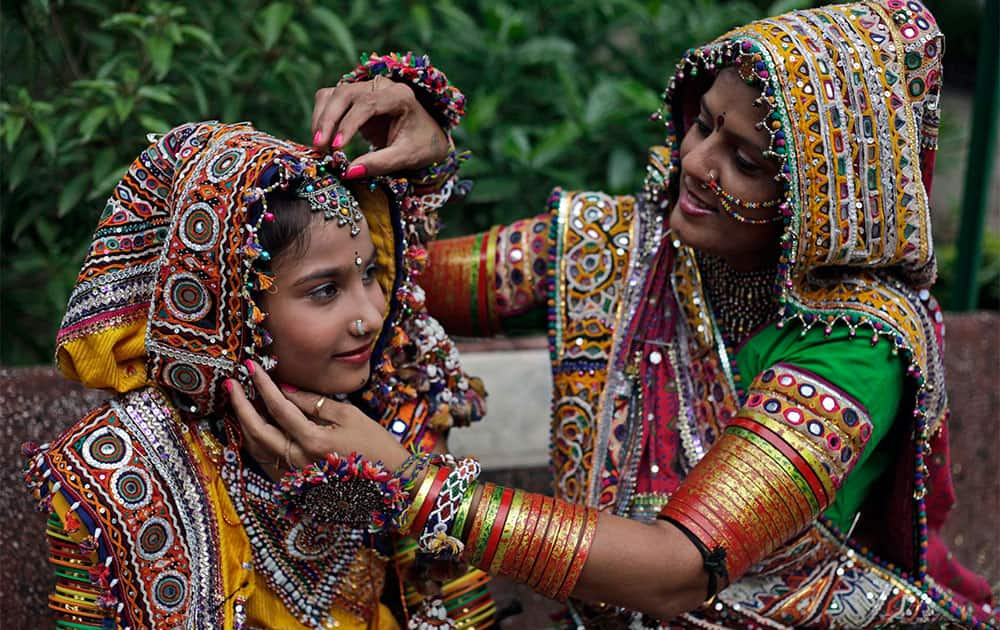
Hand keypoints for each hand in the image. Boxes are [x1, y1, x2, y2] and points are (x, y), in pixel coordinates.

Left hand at [226, 360, 409, 472]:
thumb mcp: (349, 416)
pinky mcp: (296, 485)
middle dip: (241, 405)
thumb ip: (314, 403)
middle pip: (258, 431)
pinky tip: (254, 427)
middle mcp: (299, 462)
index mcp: (314, 442)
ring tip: (238, 403)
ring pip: (257, 449)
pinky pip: (266, 462)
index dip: (263, 384)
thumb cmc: (375, 444)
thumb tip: (285, 390)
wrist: (391, 481)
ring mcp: (295, 477)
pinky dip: (257, 443)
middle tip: (232, 384)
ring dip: (244, 424)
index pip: (279, 408)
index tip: (250, 366)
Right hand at [312, 78, 449, 176]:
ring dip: (321, 118)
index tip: (337, 147)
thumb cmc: (422, 145)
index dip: (349, 124)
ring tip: (319, 146)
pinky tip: (322, 139)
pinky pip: (330, 100)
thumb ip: (380, 164)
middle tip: (320, 147)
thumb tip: (348, 172)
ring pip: (333, 94)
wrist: (427, 137)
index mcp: (399, 96)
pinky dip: (321, 117)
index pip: (367, 104)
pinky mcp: (354, 98)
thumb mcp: (407, 157)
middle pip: (344, 93)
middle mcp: (380, 86)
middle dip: (328, 120)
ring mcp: (365, 89)